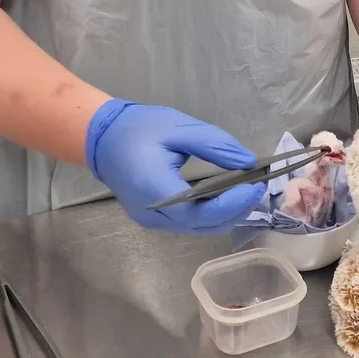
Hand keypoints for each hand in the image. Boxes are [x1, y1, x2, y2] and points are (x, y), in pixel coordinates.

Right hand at [85, 100, 265, 233]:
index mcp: (157, 191)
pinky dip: (211, 213)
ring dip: (225, 214)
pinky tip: (225, 196)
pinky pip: (188, 223)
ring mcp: (153, 221)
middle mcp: (154, 215)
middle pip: (203, 226)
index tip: (257, 185)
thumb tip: (248, 162)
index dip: (234, 203)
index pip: (203, 212)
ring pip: (198, 228)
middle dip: (235, 210)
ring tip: (245, 190)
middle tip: (257, 187)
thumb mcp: (180, 129)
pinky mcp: (154, 218)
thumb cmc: (139, 129)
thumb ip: (216, 146)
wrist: (101, 138)